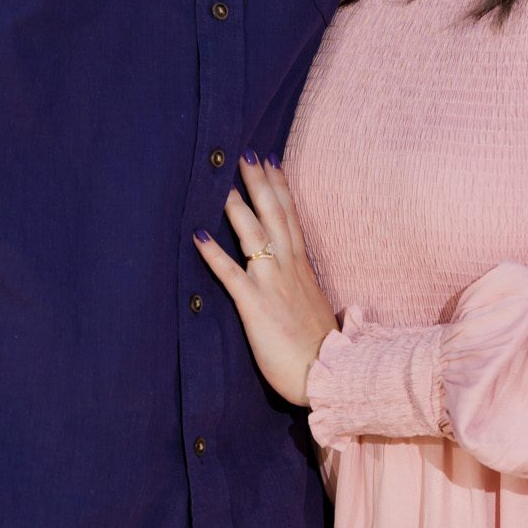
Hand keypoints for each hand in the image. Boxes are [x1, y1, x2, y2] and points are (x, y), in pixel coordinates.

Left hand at [194, 153, 336, 406]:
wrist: (329, 374)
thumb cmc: (322, 349)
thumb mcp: (319, 308)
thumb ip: (308, 289)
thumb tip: (310, 283)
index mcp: (303, 267)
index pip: (291, 217)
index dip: (280, 186)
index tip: (270, 159)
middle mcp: (289, 268)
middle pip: (274, 215)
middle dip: (259, 182)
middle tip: (245, 153)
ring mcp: (272, 284)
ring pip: (253, 235)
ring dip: (236, 206)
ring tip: (221, 182)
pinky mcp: (255, 306)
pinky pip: (231, 274)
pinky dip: (214, 253)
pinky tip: (198, 235)